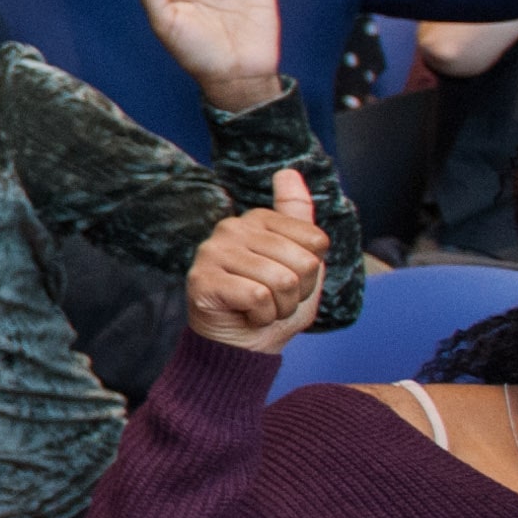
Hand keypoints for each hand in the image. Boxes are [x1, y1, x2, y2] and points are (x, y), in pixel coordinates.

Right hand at [185, 167, 327, 352]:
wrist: (242, 346)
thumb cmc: (273, 304)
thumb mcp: (300, 261)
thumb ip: (299, 216)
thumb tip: (288, 171)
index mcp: (257, 219)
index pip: (316, 241)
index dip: (312, 271)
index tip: (290, 280)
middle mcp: (231, 228)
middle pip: (301, 263)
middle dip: (297, 293)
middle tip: (275, 300)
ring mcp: (212, 252)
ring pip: (280, 281)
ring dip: (280, 307)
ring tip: (261, 308)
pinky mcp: (201, 279)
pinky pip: (258, 296)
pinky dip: (261, 316)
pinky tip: (246, 314)